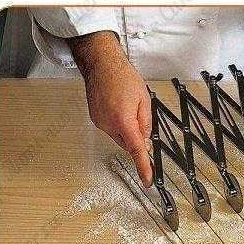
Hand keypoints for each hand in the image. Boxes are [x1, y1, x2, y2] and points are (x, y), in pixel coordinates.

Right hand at [67, 31, 152, 186]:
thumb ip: (146, 122)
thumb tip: (146, 140)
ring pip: (120, 137)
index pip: (136, 150)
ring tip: (128, 106)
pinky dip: (119, 124)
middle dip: (137, 136)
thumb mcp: (144, 99)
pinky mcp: (95, 119)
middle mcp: (109, 124)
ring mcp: (100, 122)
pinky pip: (112, 129)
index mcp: (124, 120)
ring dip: (128, 129)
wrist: (101, 63)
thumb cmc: (122, 76)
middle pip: (128, 143)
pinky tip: (120, 108)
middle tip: (140, 117)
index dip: (143, 167)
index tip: (148, 180)